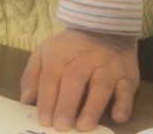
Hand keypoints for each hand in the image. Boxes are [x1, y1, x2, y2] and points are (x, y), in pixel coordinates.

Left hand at [20, 27, 138, 131]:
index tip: (44, 120)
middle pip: (74, 80)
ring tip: (84, 126)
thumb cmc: (71, 48)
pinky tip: (118, 117)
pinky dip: (123, 103)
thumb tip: (26, 99)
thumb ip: (33, 74)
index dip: (47, 99)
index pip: (51, 76)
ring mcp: (108, 65)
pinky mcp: (127, 75)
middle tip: (61, 126)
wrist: (105, 27)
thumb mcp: (46, 52)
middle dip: (67, 104)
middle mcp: (85, 57)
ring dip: (93, 106)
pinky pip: (126, 89)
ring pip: (101, 85)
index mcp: (61, 52)